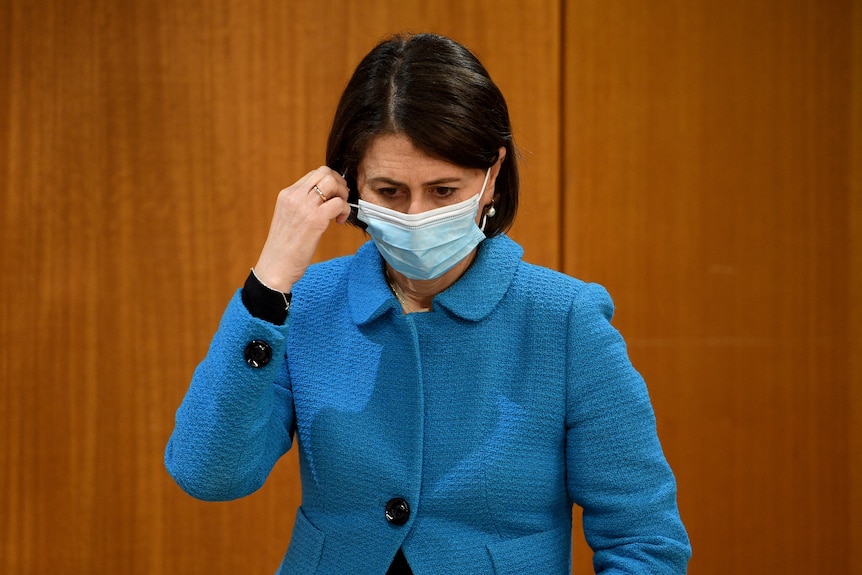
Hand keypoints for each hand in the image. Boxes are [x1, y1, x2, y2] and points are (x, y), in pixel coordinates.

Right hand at [252, 167, 350, 292]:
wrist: (276, 266)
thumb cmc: (284, 248)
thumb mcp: (288, 218)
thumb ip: (301, 205)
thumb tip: (323, 199)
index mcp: (286, 195)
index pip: (313, 174)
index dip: (329, 181)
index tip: (333, 196)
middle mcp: (294, 196)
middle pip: (324, 172)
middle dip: (339, 183)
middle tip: (341, 200)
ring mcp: (304, 207)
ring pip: (332, 183)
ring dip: (343, 195)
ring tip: (340, 211)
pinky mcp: (315, 220)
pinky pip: (339, 203)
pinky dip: (345, 210)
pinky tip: (339, 222)